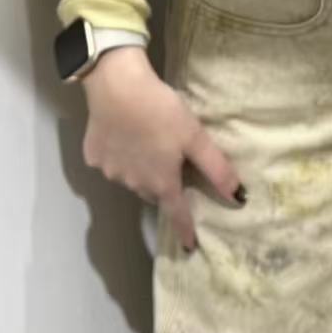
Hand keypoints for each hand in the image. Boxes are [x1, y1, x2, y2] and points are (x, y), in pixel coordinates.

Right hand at [82, 47, 245, 253]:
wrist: (116, 86)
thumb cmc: (161, 111)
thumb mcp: (195, 137)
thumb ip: (216, 168)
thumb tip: (238, 197)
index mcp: (161, 182)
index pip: (177, 213)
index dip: (185, 230)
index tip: (190, 246)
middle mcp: (134, 184)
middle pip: (153, 192)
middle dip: (163, 186)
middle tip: (170, 165)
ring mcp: (110, 172)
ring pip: (131, 178)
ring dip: (140, 169)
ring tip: (146, 142)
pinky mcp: (93, 156)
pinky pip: (110, 162)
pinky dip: (119, 155)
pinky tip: (123, 134)